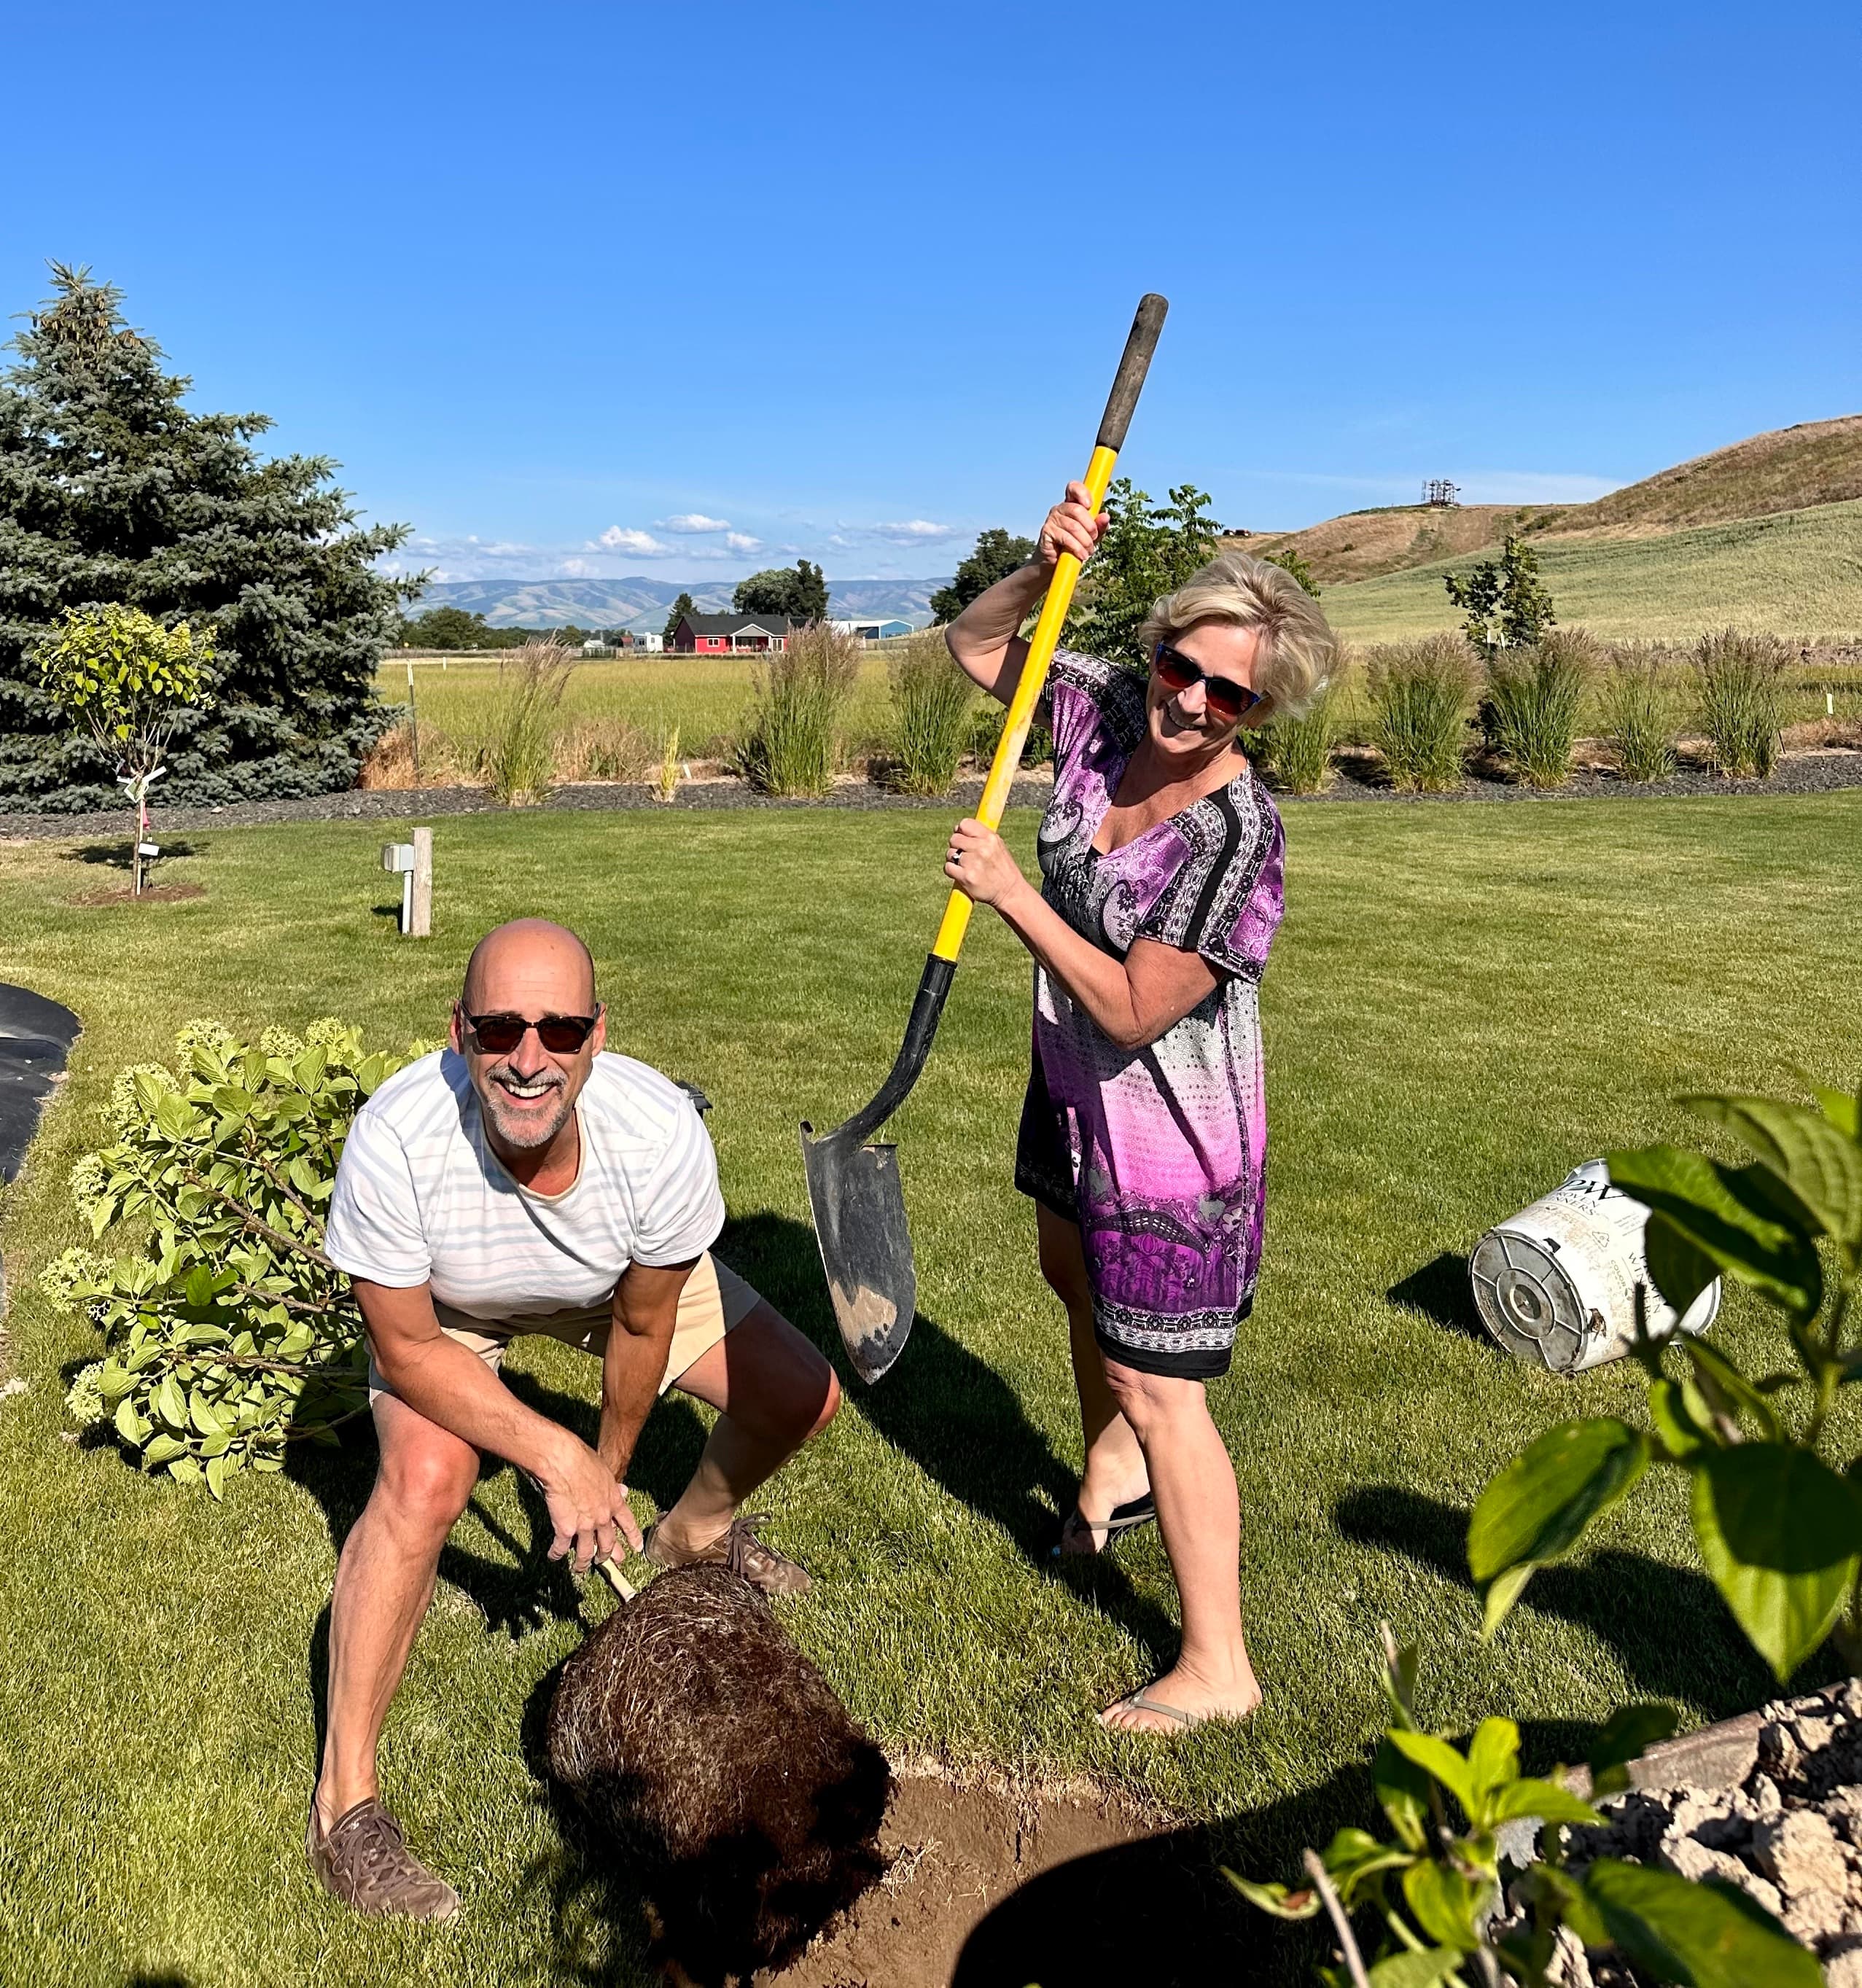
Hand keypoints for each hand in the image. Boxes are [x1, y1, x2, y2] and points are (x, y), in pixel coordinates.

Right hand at [538, 1434, 642, 1573]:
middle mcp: (602, 1517)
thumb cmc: (582, 1459)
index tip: (636, 1548)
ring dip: (583, 1563)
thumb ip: (613, 1486)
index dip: (633, 1537)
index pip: (628, 1523)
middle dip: (609, 1555)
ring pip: (587, 1553)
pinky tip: (553, 1557)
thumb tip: (623, 1490)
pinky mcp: (565, 1530)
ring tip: (580, 1569)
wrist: (564, 1461)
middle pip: (608, 1543)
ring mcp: (585, 1526)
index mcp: (614, 1501)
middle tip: (610, 1563)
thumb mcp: (605, 1471)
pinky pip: (561, 1548)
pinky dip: (556, 1554)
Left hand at [945, 818, 1027, 908]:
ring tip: (967, 866)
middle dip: (957, 846)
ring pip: (950, 853)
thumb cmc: (1002, 868)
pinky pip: (948, 867)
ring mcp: (973, 863)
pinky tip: (961, 874)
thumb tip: (958, 827)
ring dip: (954, 860)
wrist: (1009, 892)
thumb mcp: (998, 846)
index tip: (964, 839)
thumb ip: (980, 836)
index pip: (965, 824)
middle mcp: (982, 848)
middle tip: (966, 856)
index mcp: (990, 838)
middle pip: (954, 838)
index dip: (961, 831)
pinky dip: (952, 871)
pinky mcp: (966, 877)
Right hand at [1036, 480, 1107, 572]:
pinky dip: (1077, 547)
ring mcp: (1051, 519)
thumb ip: (1099, 526)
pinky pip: (1066, 537)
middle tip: (1093, 538)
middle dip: (1090, 526)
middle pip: (1077, 509)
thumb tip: (1106, 516)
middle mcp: (1060, 509)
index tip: (1090, 506)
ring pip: (1073, 526)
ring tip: (1088, 551)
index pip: (1073, 488)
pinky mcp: (1046, 532)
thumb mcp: (1091, 536)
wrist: (1054, 564)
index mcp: (1071, 504)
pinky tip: (1082, 555)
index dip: (1082, 493)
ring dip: (1085, 541)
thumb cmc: (1074, 546)